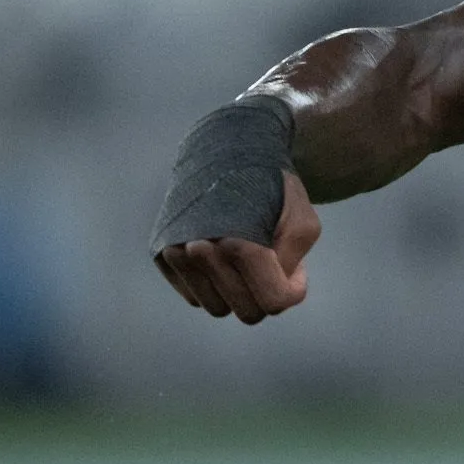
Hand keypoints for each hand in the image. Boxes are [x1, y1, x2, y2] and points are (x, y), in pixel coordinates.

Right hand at [154, 169, 319, 323]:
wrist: (225, 151)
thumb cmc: (272, 188)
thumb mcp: (303, 223)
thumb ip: (290, 267)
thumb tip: (268, 297)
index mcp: (237, 241)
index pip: (272, 302)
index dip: (291, 291)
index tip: (297, 269)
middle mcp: (198, 251)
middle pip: (246, 311)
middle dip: (266, 292)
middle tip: (274, 261)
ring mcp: (175, 254)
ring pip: (217, 307)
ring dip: (237, 291)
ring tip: (248, 257)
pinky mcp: (160, 255)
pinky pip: (194, 296)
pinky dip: (212, 285)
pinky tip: (223, 256)